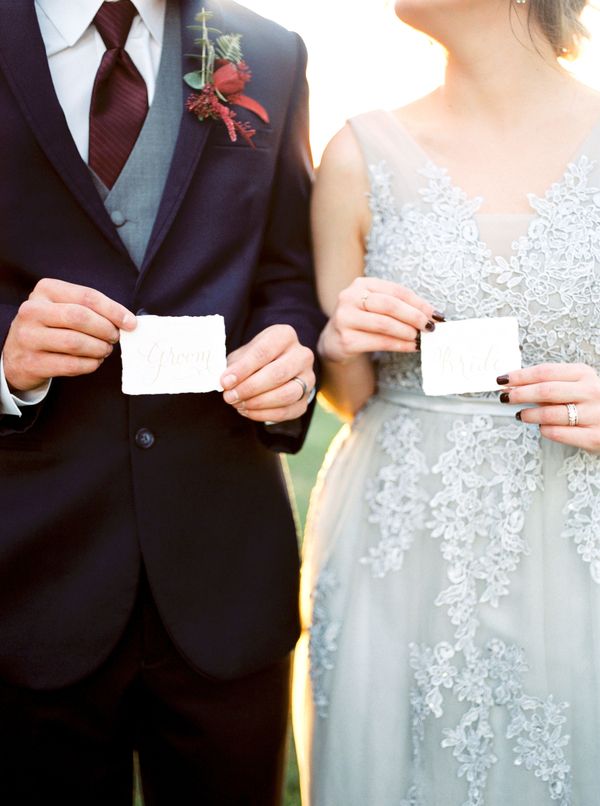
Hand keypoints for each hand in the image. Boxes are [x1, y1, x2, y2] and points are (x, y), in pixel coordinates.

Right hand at [3, 278, 136, 392]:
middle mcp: (33, 311)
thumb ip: (92, 309)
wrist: (17, 354)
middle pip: (80, 317)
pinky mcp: (32, 362)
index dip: (114, 310)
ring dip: (99, 349)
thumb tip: (127, 321)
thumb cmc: (51, 327)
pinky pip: (71, 364)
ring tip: (104, 350)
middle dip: (106, 330)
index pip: (87, 296)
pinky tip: (93, 361)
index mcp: (45, 290)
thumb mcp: (64, 307)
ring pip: (76, 342)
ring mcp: (29, 337)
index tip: (131, 323)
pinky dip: (90, 364)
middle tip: (115, 338)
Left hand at [220, 325, 315, 423]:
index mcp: (285, 336)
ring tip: (239, 404)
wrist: (275, 366)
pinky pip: (288, 411)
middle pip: (278, 374)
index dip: (243, 369)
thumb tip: (226, 382)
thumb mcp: (243, 354)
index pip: (264, 352)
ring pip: (287, 395)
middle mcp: (302, 355)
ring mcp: (308, 378)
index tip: (225, 382)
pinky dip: (265, 414)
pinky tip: (249, 411)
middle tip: (230, 397)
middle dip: (250, 388)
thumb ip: (234, 366)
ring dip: (259, 403)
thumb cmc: (256, 358)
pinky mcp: (305, 399)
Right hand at [318, 277, 441, 363]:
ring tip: (420, 338)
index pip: (396, 290)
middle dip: (414, 316)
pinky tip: (410, 347)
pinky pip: (379, 342)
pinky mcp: (346, 339)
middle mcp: (350, 298)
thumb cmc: (362, 321)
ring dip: (407, 332)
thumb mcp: (375, 306)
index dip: (418, 302)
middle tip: (430, 326)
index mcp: (361, 284)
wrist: (334, 341)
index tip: (435, 314)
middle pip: (389, 305)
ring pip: (384, 324)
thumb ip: (398, 306)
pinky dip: (399, 345)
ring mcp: (345, 318)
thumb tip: (431, 315)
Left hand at [498, 362, 599, 452]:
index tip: (503, 380)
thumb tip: (515, 385)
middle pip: (545, 391)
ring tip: (521, 415)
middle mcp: (591, 392)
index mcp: (584, 374)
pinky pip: (559, 433)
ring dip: (529, 414)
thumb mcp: (577, 383)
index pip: (545, 372)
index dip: (520, 376)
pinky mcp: (594, 437)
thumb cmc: (592, 400)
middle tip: (505, 397)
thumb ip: (551, 383)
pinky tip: (541, 427)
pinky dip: (545, 430)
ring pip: (550, 414)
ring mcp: (594, 415)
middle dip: (519, 394)